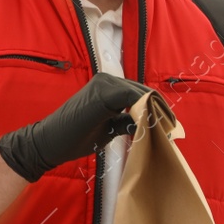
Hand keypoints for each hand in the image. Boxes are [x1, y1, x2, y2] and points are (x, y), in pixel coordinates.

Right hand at [0, 73, 163, 183]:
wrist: (49, 142)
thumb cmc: (75, 137)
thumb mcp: (109, 128)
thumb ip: (128, 122)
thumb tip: (150, 124)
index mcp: (107, 87)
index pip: (141, 93)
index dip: (158, 107)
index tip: (171, 125)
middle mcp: (106, 80)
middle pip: (143, 91)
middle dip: (159, 109)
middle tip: (174, 129)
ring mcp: (103, 84)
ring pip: (139, 93)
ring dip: (154, 110)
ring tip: (166, 129)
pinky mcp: (101, 92)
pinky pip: (131, 97)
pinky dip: (144, 110)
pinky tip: (151, 125)